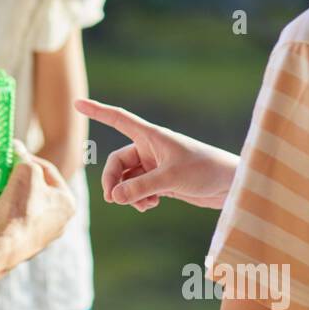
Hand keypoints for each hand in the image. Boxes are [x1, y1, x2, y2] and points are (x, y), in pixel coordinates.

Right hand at [0, 140, 75, 264]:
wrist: (5, 247)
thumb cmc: (23, 207)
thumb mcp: (26, 172)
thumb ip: (24, 159)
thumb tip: (18, 147)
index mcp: (66, 203)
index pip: (48, 172)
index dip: (28, 157)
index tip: (13, 152)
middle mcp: (56, 220)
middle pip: (32, 190)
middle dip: (12, 177)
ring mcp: (37, 234)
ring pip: (16, 206)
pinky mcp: (18, 243)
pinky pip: (4, 220)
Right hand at [74, 98, 238, 210]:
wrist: (231, 185)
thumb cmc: (206, 170)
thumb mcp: (172, 178)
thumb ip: (141, 188)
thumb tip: (114, 197)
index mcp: (151, 136)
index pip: (118, 119)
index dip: (97, 111)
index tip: (77, 103)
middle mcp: (150, 149)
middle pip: (116, 162)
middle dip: (113, 181)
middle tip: (115, 199)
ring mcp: (154, 166)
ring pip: (127, 179)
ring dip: (128, 193)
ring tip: (143, 205)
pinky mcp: (162, 181)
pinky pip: (138, 189)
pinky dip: (139, 199)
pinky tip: (151, 206)